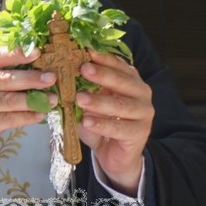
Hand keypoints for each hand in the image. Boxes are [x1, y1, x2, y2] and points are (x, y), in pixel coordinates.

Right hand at [0, 47, 56, 182]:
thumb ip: (0, 77)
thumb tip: (36, 70)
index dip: (17, 53)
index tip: (38, 51)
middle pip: (3, 78)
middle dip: (30, 78)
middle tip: (51, 78)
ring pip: (6, 100)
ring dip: (33, 100)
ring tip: (52, 99)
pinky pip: (6, 119)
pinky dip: (26, 117)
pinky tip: (39, 115)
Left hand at [76, 50, 153, 195]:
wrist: (114, 155)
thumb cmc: (102, 123)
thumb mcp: (91, 103)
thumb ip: (83, 90)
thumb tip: (61, 74)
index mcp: (130, 81)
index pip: (119, 65)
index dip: (104, 58)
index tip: (87, 51)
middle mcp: (141, 93)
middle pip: (123, 81)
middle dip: (102, 74)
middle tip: (83, 69)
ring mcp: (144, 114)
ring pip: (121, 105)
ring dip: (99, 101)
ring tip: (80, 98)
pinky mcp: (140, 133)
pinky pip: (119, 127)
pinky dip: (101, 124)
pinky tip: (86, 121)